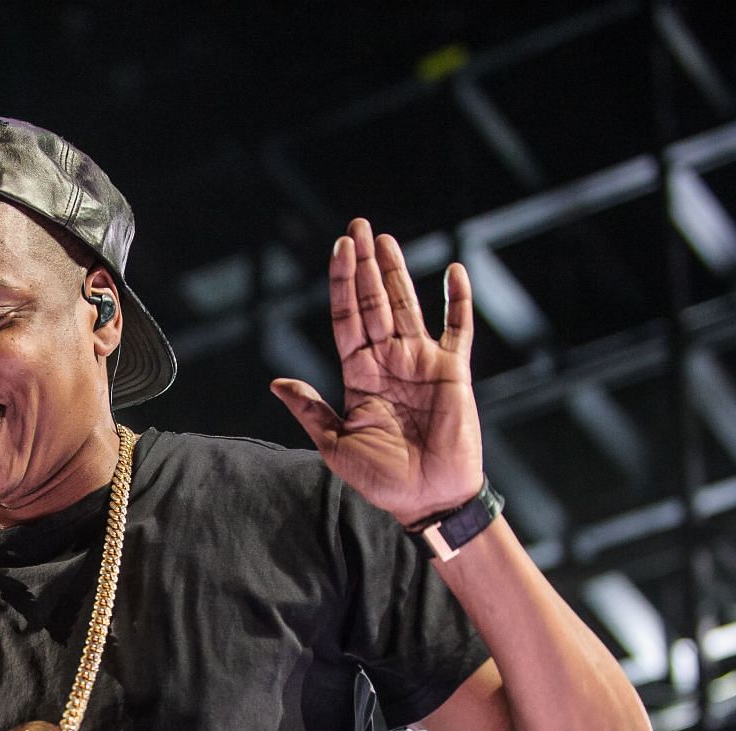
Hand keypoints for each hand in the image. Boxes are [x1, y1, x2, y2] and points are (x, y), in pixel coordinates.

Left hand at [270, 218, 482, 526]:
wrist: (427, 499)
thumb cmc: (381, 480)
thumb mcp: (335, 445)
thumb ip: (311, 409)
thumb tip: (277, 382)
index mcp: (359, 376)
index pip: (347, 319)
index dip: (342, 284)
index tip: (338, 249)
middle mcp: (388, 362)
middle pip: (374, 302)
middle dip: (364, 266)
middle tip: (358, 226)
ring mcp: (421, 363)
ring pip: (407, 306)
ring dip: (397, 272)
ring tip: (385, 239)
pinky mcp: (453, 371)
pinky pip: (458, 328)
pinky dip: (458, 300)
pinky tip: (453, 271)